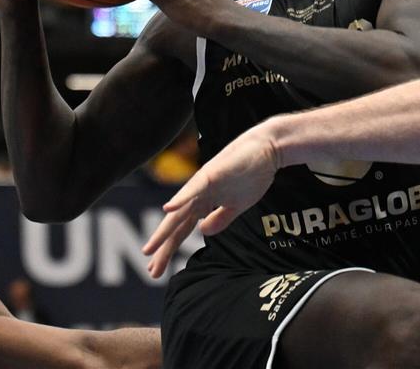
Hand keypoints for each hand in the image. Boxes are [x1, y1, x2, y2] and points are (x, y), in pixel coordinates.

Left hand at [142, 126, 279, 278]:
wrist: (268, 149)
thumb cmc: (254, 173)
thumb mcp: (238, 205)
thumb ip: (221, 218)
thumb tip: (203, 232)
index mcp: (204, 202)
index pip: (183, 229)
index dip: (170, 248)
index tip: (157, 269)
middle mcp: (198, 194)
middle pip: (177, 224)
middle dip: (164, 247)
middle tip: (151, 270)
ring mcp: (203, 184)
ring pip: (180, 210)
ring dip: (165, 229)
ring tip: (151, 247)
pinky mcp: (212, 174)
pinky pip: (194, 188)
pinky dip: (181, 198)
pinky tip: (169, 208)